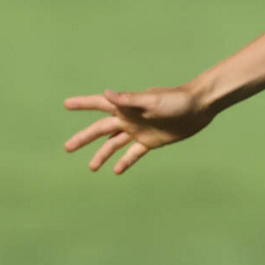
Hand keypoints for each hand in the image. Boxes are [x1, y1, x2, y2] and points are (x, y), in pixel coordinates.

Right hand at [63, 86, 213, 173]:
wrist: (199, 107)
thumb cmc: (176, 100)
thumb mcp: (152, 100)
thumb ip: (129, 99)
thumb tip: (106, 94)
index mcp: (126, 106)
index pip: (99, 104)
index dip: (82, 104)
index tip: (65, 105)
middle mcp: (129, 119)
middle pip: (101, 130)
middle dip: (84, 138)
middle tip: (67, 148)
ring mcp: (139, 131)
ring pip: (114, 144)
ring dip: (102, 154)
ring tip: (91, 168)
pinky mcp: (151, 142)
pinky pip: (134, 153)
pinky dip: (125, 162)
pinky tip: (116, 171)